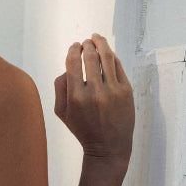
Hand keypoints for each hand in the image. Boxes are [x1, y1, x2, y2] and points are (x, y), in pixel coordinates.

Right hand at [53, 34, 134, 165]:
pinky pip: (118, 67)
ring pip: (106, 58)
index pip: (73, 63)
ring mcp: (112, 91)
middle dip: (87, 45)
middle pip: (90, 57)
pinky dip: (112, 57)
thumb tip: (68, 67)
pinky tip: (108, 53)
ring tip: (97, 38)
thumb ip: (60, 87)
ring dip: (101, 44)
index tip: (74, 46)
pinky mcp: (126, 91)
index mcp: (76, 97)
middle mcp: (95, 92)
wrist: (108, 147)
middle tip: (86, 41)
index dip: (73, 50)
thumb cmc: (83, 129)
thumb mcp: (62, 113)